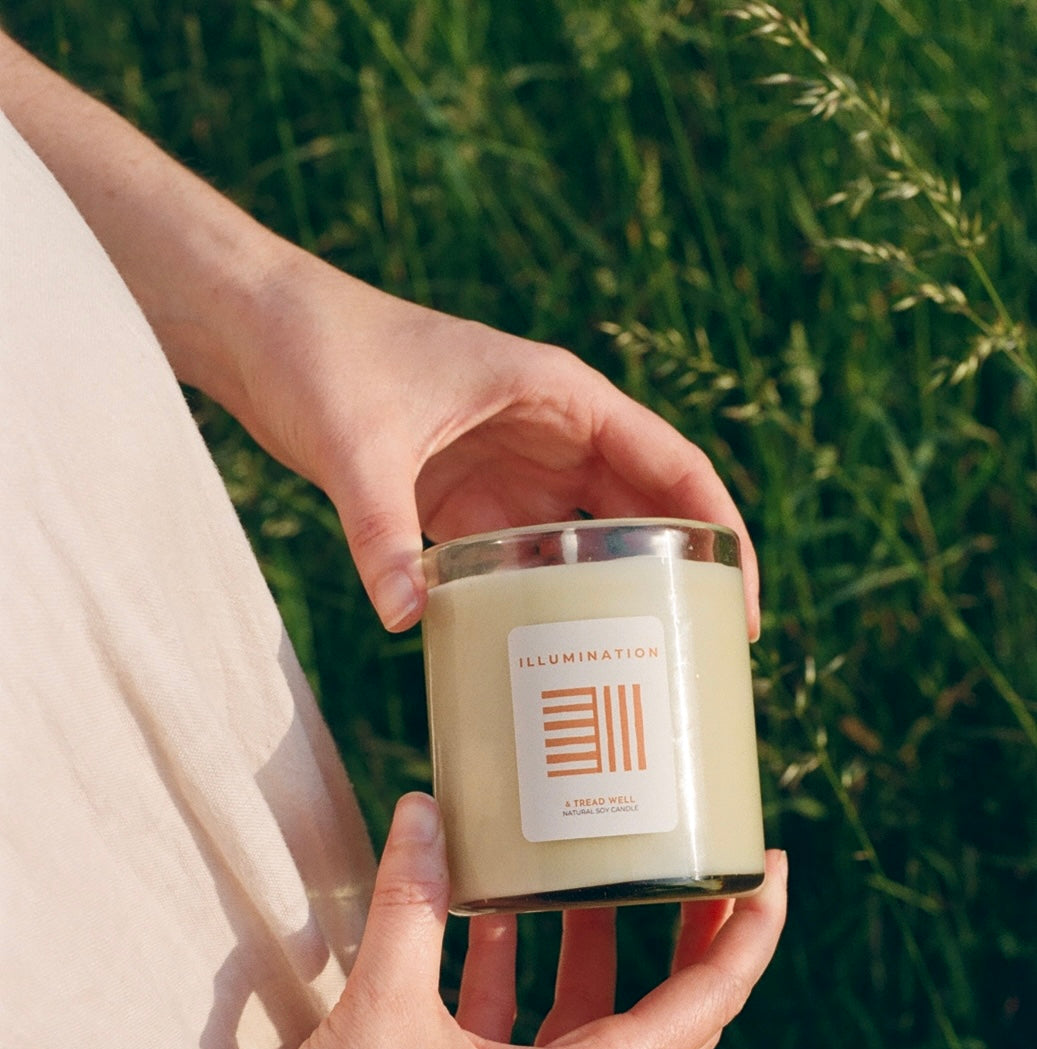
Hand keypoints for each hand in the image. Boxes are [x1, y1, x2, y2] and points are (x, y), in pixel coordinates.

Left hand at [220, 251, 760, 636]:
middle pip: (645, 509)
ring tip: (642, 665)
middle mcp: (549, 431)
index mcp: (558, 394)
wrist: (259, 331)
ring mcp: (510, 467)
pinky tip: (551, 651)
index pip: (672, 464)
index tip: (739, 600)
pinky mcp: (466, 499)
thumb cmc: (321, 353)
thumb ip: (381, 529)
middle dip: (682, 575)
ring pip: (588, 540)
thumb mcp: (357, 442)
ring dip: (616, 594)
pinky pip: (525, 557)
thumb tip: (403, 619)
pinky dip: (544, 599)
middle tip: (702, 656)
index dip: (720, 531)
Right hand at [247, 794, 785, 1048]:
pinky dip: (529, 980)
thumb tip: (425, 815)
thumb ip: (411, 908)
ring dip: (602, 951)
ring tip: (598, 874)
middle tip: (700, 864)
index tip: (769, 867)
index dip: (749, 933)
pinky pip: (539, 1040)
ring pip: (604, 1025)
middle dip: (694, 937)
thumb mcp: (383, 1012)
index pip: (705, 1003)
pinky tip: (495, 921)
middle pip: (673, 1015)